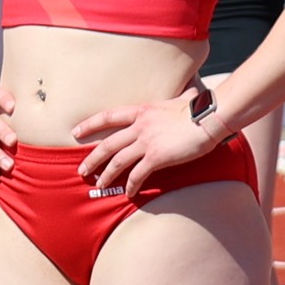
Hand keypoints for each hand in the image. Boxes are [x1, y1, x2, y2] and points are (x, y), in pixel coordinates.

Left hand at [75, 88, 219, 192]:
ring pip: (118, 161)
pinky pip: (138, 174)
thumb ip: (180, 99)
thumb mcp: (182, 100)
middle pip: (108, 144)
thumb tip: (191, 92)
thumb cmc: (199, 109)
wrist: (208, 118)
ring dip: (107, 175)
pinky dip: (131, 185)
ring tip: (99, 185)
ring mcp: (146, 142)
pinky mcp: (157, 157)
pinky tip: (128, 193)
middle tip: (82, 170)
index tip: (76, 132)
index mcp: (142, 111)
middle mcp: (140, 126)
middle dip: (92, 158)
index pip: (108, 116)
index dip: (90, 124)